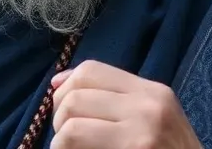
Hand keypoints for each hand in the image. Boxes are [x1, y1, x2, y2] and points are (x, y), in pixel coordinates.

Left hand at [47, 60, 200, 148]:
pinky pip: (73, 140)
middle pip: (75, 95)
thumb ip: (114, 100)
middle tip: (68, 140)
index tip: (61, 109)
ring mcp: (142, 129)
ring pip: (70, 120)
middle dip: (60, 118)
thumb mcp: (153, 121)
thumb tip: (58, 82)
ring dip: (60, 140)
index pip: (91, 70)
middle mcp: (148, 105)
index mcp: (153, 92)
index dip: (65, 87)